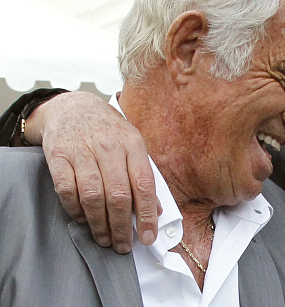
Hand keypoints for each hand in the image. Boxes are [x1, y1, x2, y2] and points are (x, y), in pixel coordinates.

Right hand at [27, 91, 160, 252]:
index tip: (147, 236)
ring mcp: (82, 151)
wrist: (73, 107)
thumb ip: (143, 175)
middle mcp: (109, 147)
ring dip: (100, 224)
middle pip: (118, 195)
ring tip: (105, 239)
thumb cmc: (107, 131)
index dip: (147, 214)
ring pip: (93, 196)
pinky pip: (67, 191)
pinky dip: (75, 210)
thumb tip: (157, 210)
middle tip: (123, 245)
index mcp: (133, 144)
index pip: (144, 184)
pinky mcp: (59, 156)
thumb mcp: (133, 145)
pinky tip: (83, 220)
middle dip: (122, 227)